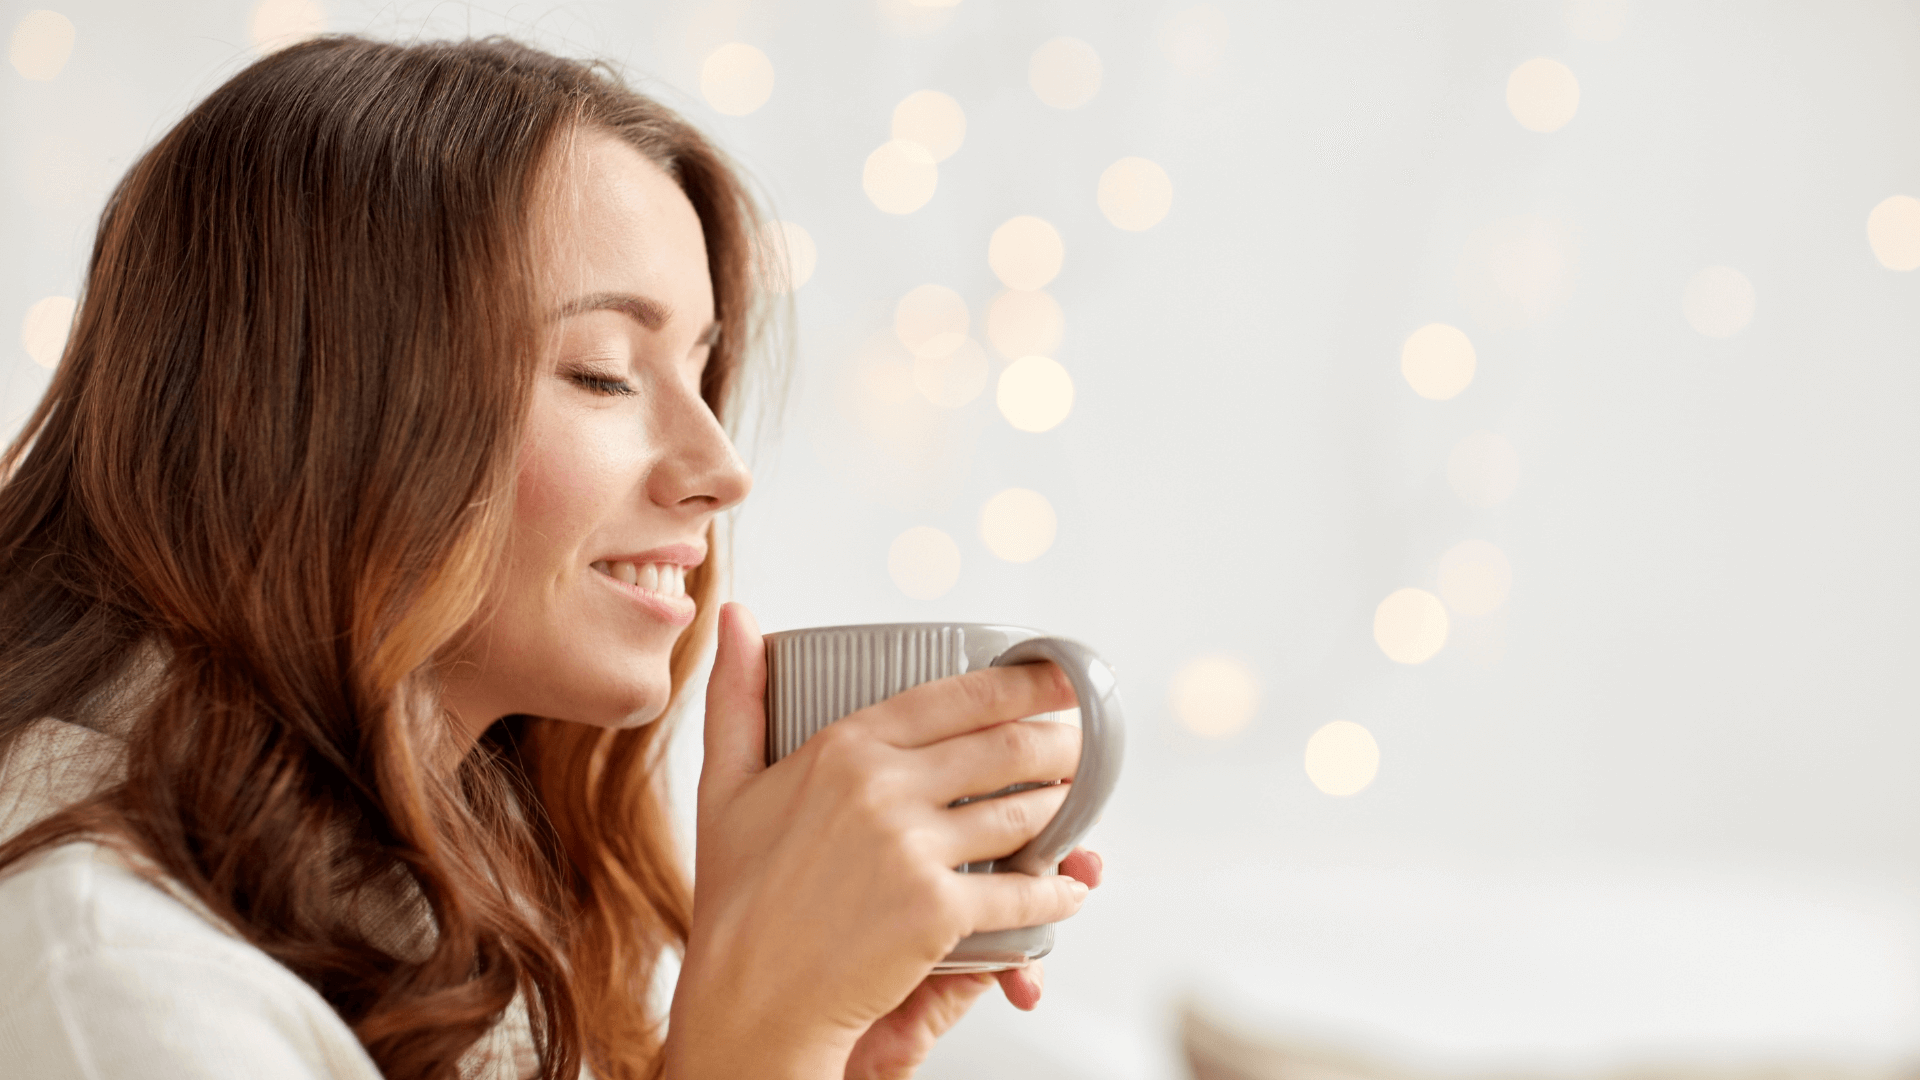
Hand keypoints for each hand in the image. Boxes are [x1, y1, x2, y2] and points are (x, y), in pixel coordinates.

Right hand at [664, 604, 1091, 1078]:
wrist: (746, 996)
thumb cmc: (737, 897)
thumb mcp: (725, 786)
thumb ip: (737, 697)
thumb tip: (735, 614)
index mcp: (844, 748)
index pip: (957, 697)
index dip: (1023, 682)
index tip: (1060, 676)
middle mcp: (882, 786)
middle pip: (1004, 747)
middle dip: (1060, 743)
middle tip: (1084, 743)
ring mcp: (911, 848)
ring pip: (1021, 813)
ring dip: (1064, 809)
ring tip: (1077, 803)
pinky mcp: (935, 910)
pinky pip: (1021, 892)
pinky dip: (1057, 891)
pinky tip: (1071, 887)